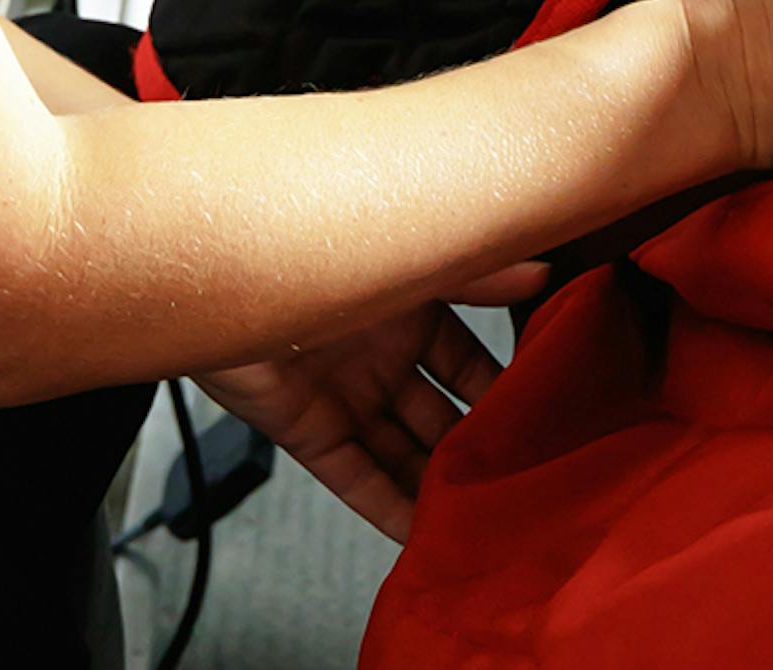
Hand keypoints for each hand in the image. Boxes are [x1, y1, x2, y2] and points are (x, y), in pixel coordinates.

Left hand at [196, 284, 529, 542]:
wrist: (230, 258)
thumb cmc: (320, 237)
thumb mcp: (414, 255)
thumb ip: (478, 274)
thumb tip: (542, 274)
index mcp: (409, 311)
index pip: (468, 362)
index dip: (500, 389)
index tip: (543, 416)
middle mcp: (381, 359)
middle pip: (439, 415)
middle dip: (476, 447)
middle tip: (521, 478)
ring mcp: (347, 398)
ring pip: (404, 454)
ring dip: (438, 486)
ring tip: (484, 519)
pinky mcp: (311, 433)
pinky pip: (357, 479)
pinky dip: (389, 510)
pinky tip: (421, 536)